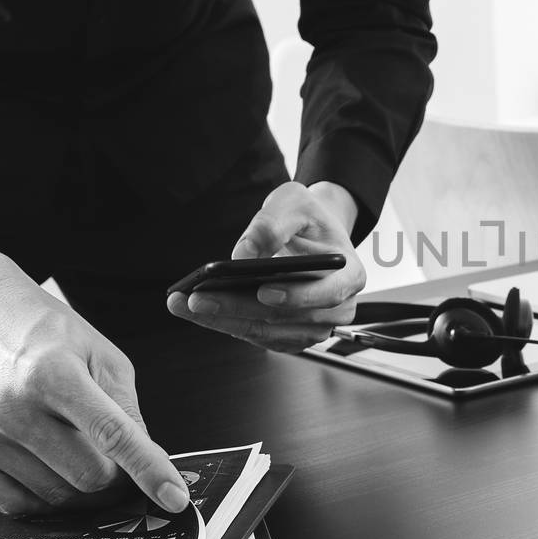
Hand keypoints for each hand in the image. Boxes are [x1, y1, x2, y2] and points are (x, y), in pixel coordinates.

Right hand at [0, 244, 189, 516]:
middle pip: (87, 477)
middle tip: (114, 455)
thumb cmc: (52, 338)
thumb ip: (128, 413)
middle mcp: (10, 407)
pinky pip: (16, 505)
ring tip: (74, 446)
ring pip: (56, 496)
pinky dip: (44, 495)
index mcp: (53, 374)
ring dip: (78, 484)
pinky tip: (48, 464)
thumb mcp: (106, 359)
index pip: (111, 435)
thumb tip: (148, 466)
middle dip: (114, 474)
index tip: (174, 498)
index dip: (148, 470)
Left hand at [167, 181, 366, 350]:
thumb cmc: (308, 219)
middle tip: (199, 299)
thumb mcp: (294, 203)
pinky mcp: (289, 335)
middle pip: (285, 317)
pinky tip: (199, 312)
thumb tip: (243, 254)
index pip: (325, 294)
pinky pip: (256, 335)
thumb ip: (272, 224)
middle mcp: (336, 309)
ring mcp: (313, 327)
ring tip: (188, 305)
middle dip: (238, 308)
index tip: (264, 291)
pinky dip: (226, 324)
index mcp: (348, 276)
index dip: (296, 296)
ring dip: (224, 320)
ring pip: (265, 331)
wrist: (311, 233)